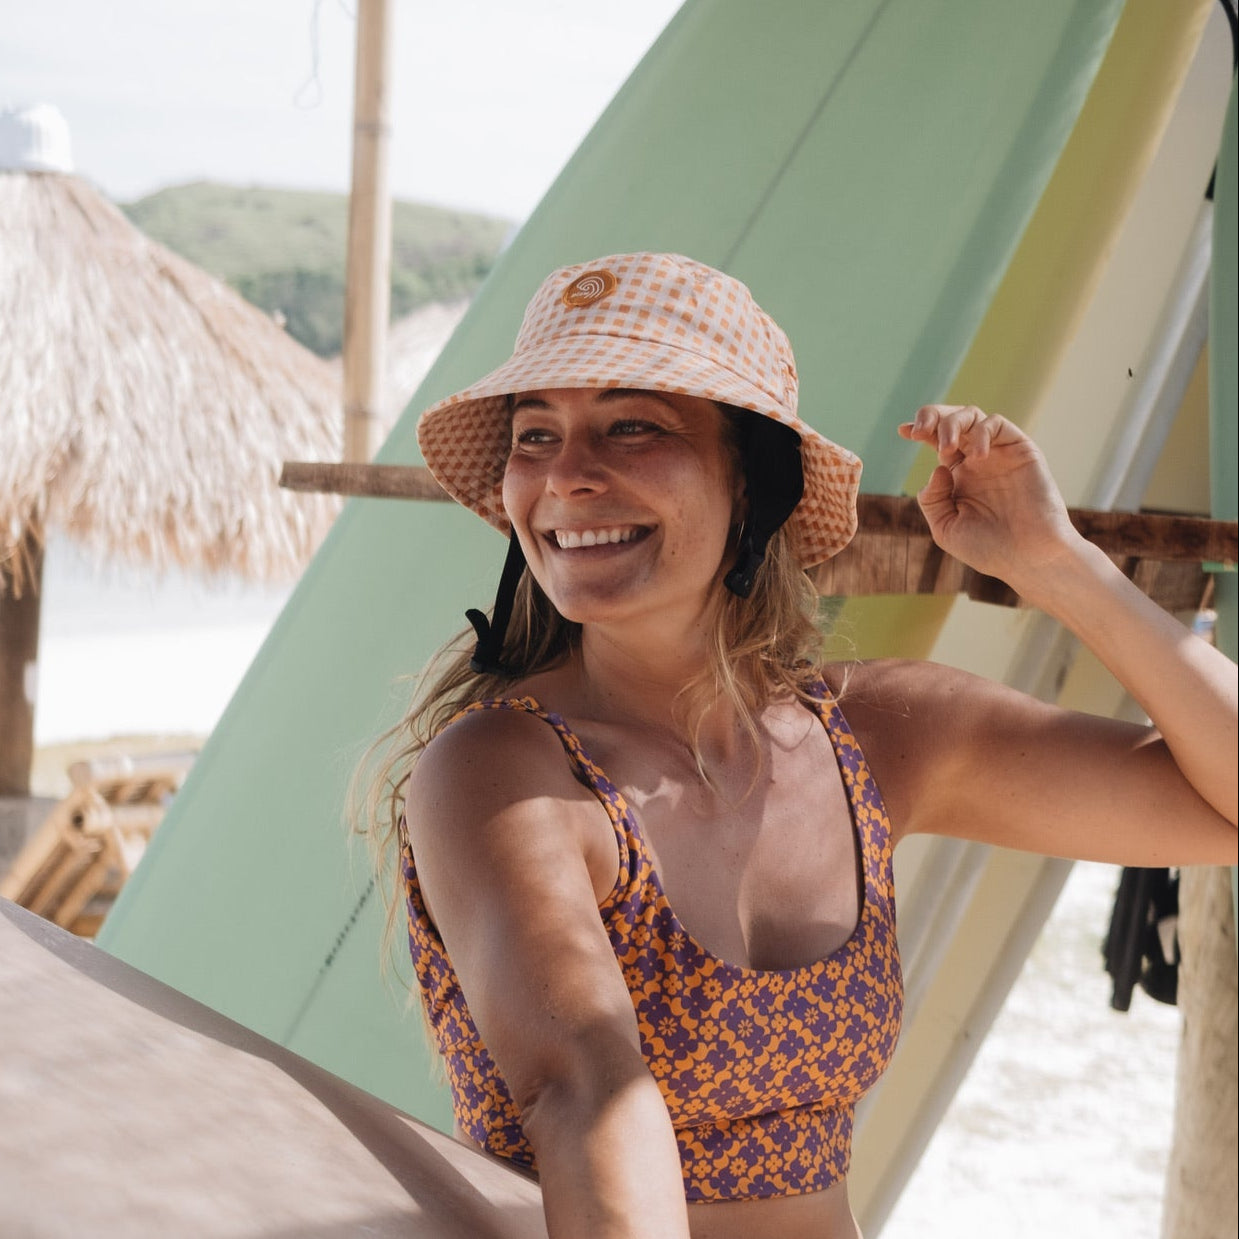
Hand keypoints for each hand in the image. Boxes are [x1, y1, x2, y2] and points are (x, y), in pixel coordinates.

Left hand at [897, 405, 1080, 588]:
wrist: (1029, 557)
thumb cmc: (989, 549)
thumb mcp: (946, 528)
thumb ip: (932, 500)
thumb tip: (938, 468)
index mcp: (958, 477)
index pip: (935, 442)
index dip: (920, 429)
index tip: (903, 431)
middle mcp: (977, 461)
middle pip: (951, 420)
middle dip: (932, 416)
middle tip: (919, 431)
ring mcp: (998, 454)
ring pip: (972, 416)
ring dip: (952, 423)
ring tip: (946, 447)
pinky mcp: (1021, 450)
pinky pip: (997, 424)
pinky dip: (981, 432)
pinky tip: (976, 457)